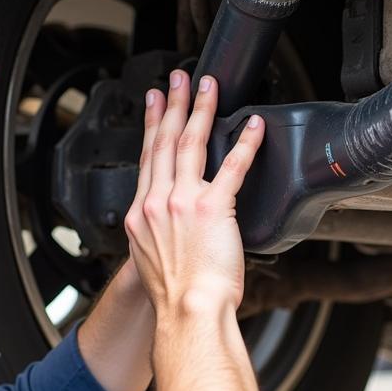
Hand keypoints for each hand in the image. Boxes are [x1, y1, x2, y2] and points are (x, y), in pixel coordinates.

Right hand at [123, 69, 264, 319]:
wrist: (188, 312)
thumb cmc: (176, 298)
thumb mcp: (151, 262)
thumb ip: (158, 234)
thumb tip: (171, 225)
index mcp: (140, 214)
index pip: (146, 159)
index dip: (150, 126)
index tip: (153, 102)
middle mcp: (156, 202)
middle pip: (163, 141)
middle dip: (170, 104)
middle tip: (177, 79)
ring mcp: (183, 202)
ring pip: (190, 143)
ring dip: (200, 108)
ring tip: (208, 85)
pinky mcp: (213, 207)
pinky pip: (231, 165)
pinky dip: (243, 142)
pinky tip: (251, 125)